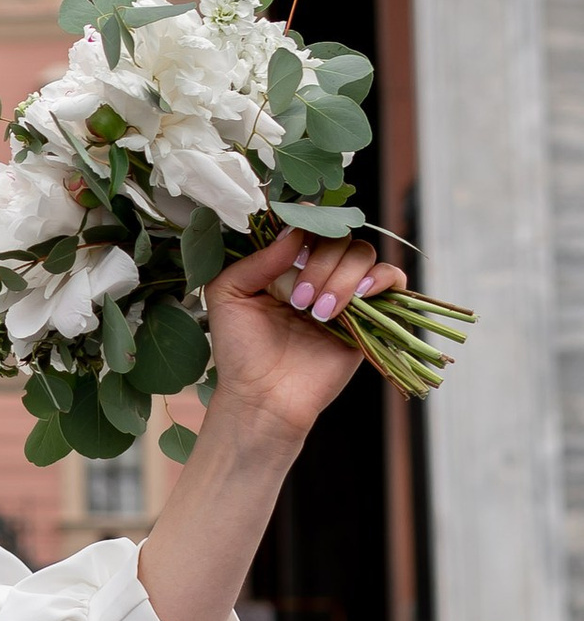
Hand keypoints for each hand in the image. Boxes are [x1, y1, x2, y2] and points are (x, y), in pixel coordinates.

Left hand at [204, 225, 401, 445]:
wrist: (264, 398)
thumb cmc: (240, 351)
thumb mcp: (229, 295)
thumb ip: (257, 260)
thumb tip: (294, 232)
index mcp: (283, 264)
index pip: (307, 225)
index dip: (307, 222)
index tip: (296, 239)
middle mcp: (316, 273)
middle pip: (338, 237)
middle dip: (320, 263)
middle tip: (298, 300)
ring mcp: (344, 293)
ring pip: (363, 254)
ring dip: (342, 277)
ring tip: (318, 312)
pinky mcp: (369, 317)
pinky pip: (392, 279)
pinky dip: (380, 279)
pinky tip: (358, 298)